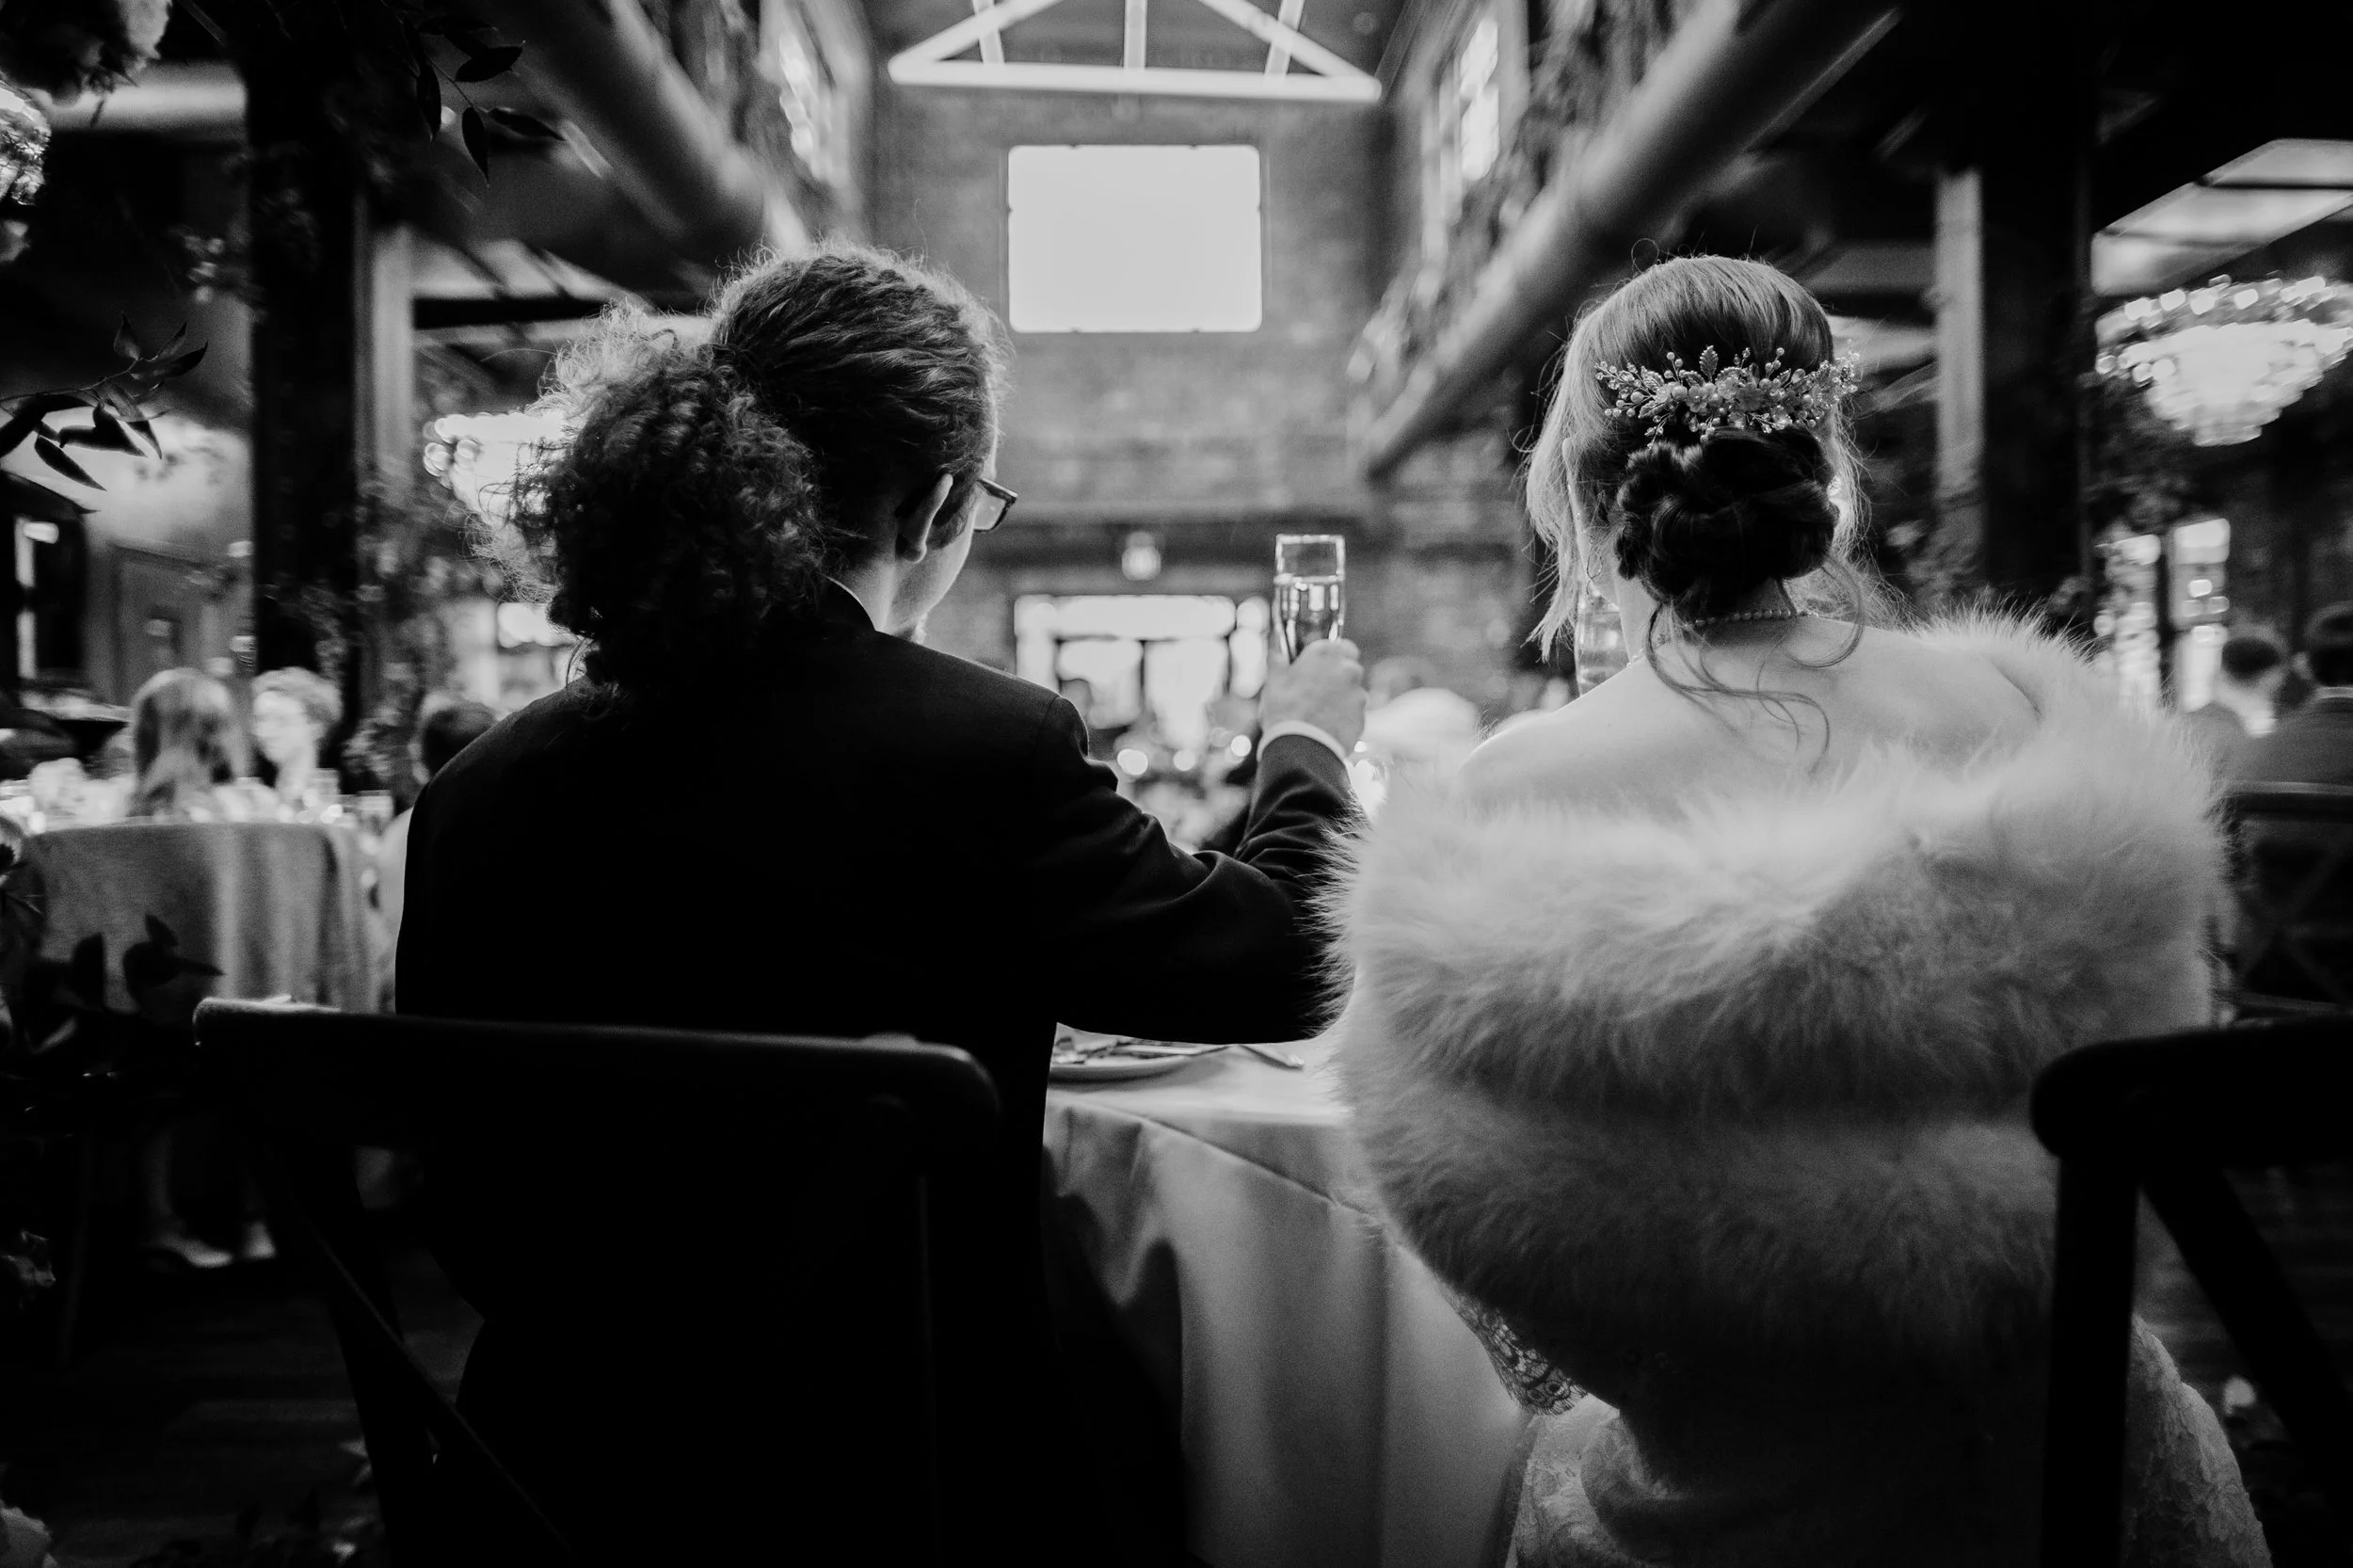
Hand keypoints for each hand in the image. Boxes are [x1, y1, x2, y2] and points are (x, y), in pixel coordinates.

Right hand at [1260, 637, 1366, 752]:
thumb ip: (1277, 661)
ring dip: (1343, 696)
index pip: (1339, 644)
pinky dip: (1345, 716)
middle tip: (1319, 688)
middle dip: (1338, 674)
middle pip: (1349, 665)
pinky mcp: (1362, 716)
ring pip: (1353, 690)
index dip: (1329, 655)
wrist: (1301, 748)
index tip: (1319, 665)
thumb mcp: (1273, 682)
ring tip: (1321, 711)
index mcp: (1325, 653)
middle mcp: (1347, 669)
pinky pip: (1355, 712)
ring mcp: (1358, 693)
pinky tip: (1328, 725)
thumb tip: (1275, 649)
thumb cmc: (1284, 711)